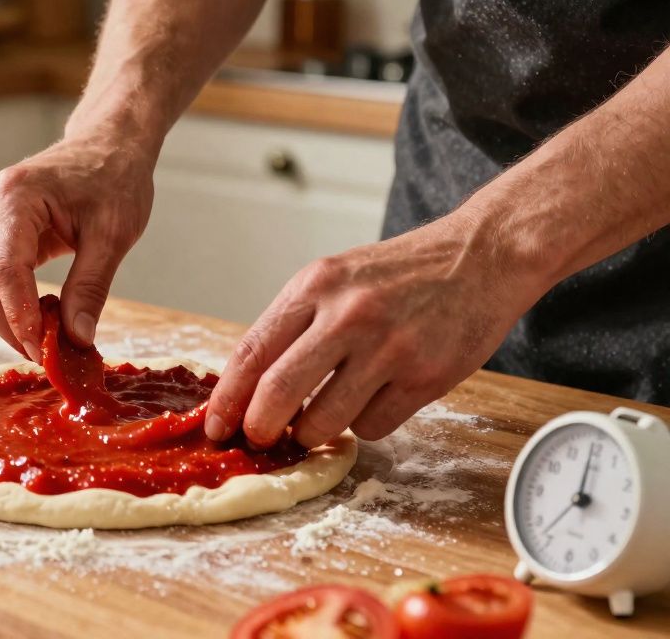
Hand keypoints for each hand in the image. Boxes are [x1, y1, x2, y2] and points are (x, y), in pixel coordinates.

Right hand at [0, 138, 154, 358]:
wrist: (109, 145)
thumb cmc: (114, 178)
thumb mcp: (113, 235)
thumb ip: (91, 287)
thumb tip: (76, 339)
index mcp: (16, 196)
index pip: (5, 271)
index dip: (21, 318)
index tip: (44, 352)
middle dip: (10, 326)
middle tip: (45, 356)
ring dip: (9, 316)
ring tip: (49, 338)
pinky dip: (12, 301)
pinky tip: (43, 314)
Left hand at [205, 212, 549, 447]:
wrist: (481, 258)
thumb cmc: (398, 275)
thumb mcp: (333, 279)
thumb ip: (292, 325)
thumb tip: (246, 388)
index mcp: (314, 287)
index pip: (251, 353)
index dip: (227, 399)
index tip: (216, 427)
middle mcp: (348, 315)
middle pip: (279, 393)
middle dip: (260, 428)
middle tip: (259, 440)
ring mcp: (389, 348)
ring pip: (326, 421)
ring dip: (313, 433)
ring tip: (320, 419)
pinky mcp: (426, 377)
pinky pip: (373, 426)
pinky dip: (364, 425)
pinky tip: (374, 399)